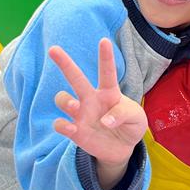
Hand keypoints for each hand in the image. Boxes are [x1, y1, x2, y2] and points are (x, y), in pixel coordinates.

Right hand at [49, 38, 147, 180]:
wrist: (122, 149)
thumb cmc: (130, 125)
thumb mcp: (136, 118)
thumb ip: (123, 114)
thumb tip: (105, 121)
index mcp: (109, 92)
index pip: (107, 72)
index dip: (106, 57)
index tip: (104, 41)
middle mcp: (91, 99)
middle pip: (76, 78)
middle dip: (64, 63)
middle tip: (53, 49)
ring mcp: (80, 114)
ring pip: (62, 99)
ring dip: (66, 101)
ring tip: (75, 106)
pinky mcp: (74, 131)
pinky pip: (60, 124)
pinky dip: (62, 125)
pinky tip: (71, 128)